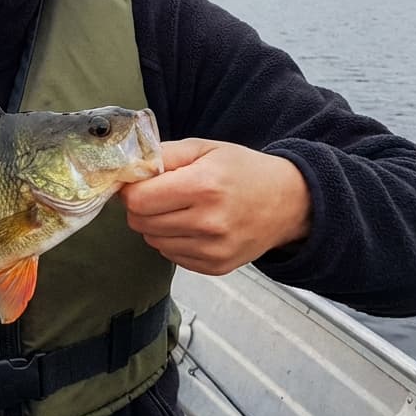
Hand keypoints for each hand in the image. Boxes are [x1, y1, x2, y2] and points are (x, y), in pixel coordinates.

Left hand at [119, 138, 311, 275]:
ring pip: (153, 241)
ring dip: (157, 225)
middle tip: (159, 194)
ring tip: (180, 209)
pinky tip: (192, 226)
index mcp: (204, 186)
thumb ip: (163, 155)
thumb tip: (128, 169)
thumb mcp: (205, 148)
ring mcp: (213, 249)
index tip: (138, 182)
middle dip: (141, 207)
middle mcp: (208, 222)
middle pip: (140, 222)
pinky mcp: (216, 266)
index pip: (138, 200)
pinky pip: (171, 256)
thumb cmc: (243, 171)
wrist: (288, 202)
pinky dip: (173, 241)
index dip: (131, 190)